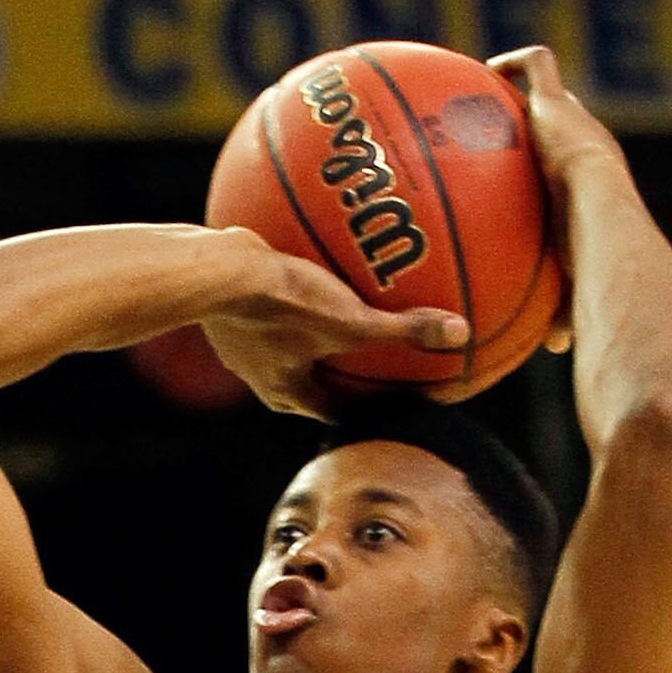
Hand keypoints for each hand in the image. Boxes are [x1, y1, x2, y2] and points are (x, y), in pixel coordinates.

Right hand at [202, 232, 466, 417]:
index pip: (338, 413)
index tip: (395, 398)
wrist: (212, 273)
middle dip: (343, 372)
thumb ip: (404, 330)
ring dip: (314, 331)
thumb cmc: (280, 305)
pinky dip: (291, 292)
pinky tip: (308, 259)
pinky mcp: (230, 305)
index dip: (368, 409)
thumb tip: (459, 335)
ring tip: (342, 306)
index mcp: (288, 393)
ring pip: (287, 342)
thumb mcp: (351, 321)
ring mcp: (240, 342)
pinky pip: (269, 303)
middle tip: (377, 358)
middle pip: (313, 381)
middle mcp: (261, 376)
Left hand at [489, 46, 625, 355]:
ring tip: (476, 87)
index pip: (572, 164)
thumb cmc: (590, 264)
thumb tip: (555, 348)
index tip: (528, 166)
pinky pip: (537, 67)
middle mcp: (585, 144)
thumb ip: (558, 307)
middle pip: (560, 121)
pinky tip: (483, 72)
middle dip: (533, 119)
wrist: (602, 224)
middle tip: (496, 124)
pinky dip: (513, 65)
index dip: (551, 161)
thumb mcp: (571, 285)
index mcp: (589, 181)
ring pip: (548, 87)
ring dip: (517, 85)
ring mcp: (575, 120)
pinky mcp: (560, 103)